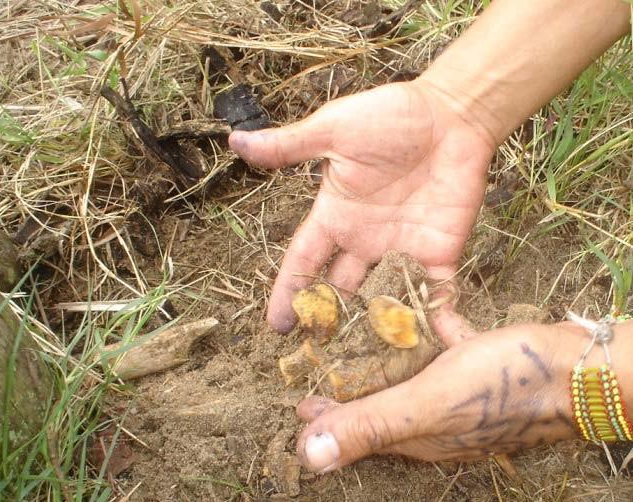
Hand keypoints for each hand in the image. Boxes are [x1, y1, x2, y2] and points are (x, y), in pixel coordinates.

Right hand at [229, 80, 495, 338]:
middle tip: (318, 362)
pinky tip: (433, 351)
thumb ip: (290, 145)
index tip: (276, 327)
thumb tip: (236, 140)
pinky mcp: (440, 253)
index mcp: (335, 217)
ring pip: (383, 301)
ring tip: (368, 371)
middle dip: (329, 324)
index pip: (303, 263)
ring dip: (375, 332)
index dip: (288, 293)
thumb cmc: (390, 116)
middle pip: (340, 292)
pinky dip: (436, 321)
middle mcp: (364, 241)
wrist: (450, 114)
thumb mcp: (334, 131)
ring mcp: (401, 250)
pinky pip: (436, 295)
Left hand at [294, 322, 582, 472]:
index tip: (300, 403)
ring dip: (387, 361)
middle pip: (382, 406)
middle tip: (325, 367)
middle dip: (353, 389)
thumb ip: (371, 425)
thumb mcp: (427, 404)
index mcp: (417, 434)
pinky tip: (421, 311)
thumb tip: (309, 458)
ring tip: (363, 336)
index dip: (329, 419)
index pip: (360, 431)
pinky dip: (431, 335)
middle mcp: (436, 419)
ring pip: (412, 378)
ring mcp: (462, 395)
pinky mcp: (481, 368)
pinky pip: (446, 351)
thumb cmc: (502, 385)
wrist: (577, 368)